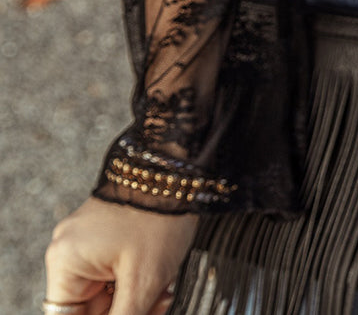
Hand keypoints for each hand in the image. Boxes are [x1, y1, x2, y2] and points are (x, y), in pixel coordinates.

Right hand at [45, 197, 197, 314]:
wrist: (180, 169)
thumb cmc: (159, 217)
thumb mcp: (143, 282)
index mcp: (65, 261)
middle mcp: (69, 250)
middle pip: (90, 308)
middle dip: (126, 312)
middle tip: (156, 306)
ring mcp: (87, 241)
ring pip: (107, 294)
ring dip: (135, 300)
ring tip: (162, 291)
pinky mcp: (105, 235)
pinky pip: (114, 275)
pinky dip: (136, 283)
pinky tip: (159, 279)